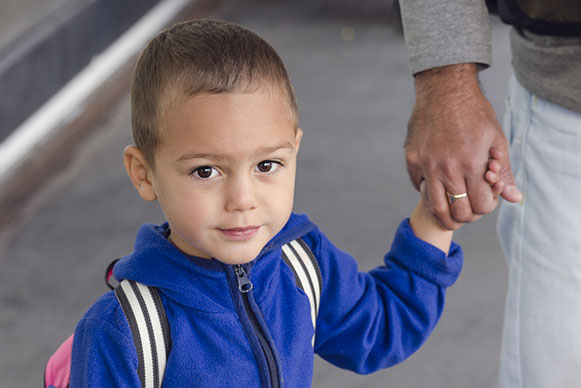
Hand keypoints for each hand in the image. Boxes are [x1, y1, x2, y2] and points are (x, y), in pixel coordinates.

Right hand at [405, 64, 521, 229]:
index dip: (486, 207)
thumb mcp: (496, 139)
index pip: (481, 205)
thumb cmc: (474, 112)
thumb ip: (503, 172)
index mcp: (471, 163)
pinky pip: (419, 186)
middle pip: (458, 212)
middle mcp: (447, 168)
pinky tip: (437, 182)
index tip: (485, 199)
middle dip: (468, 216)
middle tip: (469, 208)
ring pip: (435, 207)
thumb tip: (514, 198)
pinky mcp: (412, 160)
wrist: (443, 90)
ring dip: (446, 215)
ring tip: (452, 211)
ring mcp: (426, 165)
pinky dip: (429, 190)